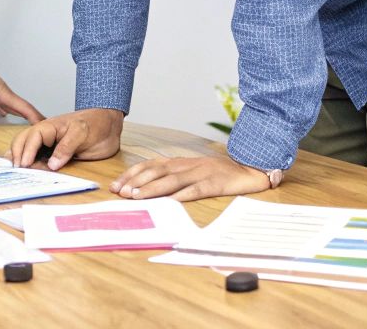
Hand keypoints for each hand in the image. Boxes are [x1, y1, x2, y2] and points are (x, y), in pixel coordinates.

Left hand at [0, 51, 45, 130]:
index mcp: (3, 92)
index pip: (24, 107)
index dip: (35, 116)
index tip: (44, 125)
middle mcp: (2, 92)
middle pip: (21, 107)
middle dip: (32, 117)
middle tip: (41, 128)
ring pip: (11, 106)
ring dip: (19, 115)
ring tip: (25, 124)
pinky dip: (3, 110)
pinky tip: (3, 114)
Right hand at [9, 108, 123, 169]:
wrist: (109, 126)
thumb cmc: (96, 123)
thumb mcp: (81, 132)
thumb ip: (66, 147)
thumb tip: (51, 165)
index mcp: (49, 127)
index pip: (31, 137)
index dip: (26, 151)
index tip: (24, 165)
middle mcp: (45, 136)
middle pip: (22, 142)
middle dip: (16, 155)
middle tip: (15, 171)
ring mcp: (49, 146)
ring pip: (28, 152)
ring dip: (21, 161)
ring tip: (15, 174)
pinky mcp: (55, 156)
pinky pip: (40, 160)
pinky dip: (32, 167)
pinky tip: (28, 175)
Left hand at [111, 154, 271, 202]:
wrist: (250, 169)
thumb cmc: (220, 173)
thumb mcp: (194, 171)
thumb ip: (175, 177)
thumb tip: (149, 190)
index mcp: (182, 162)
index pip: (151, 165)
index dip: (132, 174)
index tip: (116, 184)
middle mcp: (188, 165)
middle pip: (157, 171)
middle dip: (136, 182)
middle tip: (120, 192)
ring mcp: (201, 173)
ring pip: (172, 180)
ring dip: (152, 188)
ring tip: (137, 196)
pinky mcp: (215, 183)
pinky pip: (196, 190)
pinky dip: (182, 196)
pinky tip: (170, 203)